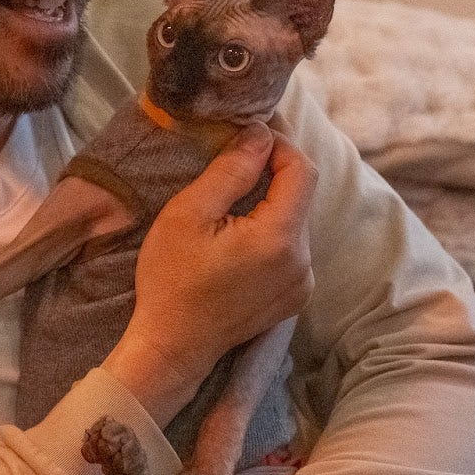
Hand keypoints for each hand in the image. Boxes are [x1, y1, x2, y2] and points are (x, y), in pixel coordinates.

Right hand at [103, 122, 314, 424]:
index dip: (280, 142)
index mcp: (280, 239)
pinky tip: (240, 227)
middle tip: (239, 148)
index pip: (302, 170)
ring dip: (272, 198)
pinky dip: (272, 227)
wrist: (173, 346)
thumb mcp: (189, 214)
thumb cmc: (171, 280)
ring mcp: (302, 282)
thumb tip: (260, 133)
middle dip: (274, 168)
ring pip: (296, 219)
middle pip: (300, 194)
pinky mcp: (294, 295)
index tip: (252, 128)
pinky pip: (292, 246)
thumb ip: (231, 170)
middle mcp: (303, 261)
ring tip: (235, 188)